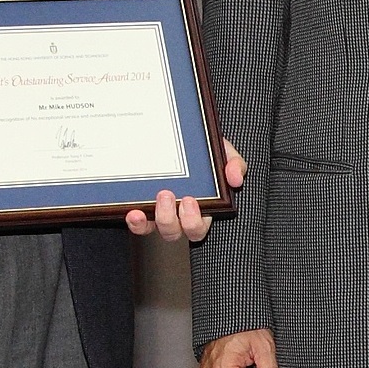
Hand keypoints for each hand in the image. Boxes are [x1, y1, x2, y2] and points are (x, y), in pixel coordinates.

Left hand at [126, 139, 246, 242]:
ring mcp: (158, 212)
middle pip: (175, 232)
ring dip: (152, 219)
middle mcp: (178, 215)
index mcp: (200, 208)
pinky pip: (138, 223)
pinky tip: (133, 211)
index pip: (198, 228)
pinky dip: (135, 221)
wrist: (183, 136)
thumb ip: (235, 163)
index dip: (193, 222)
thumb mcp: (224, 152)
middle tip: (168, 195)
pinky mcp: (141, 207)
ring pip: (154, 229)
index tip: (190, 201)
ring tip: (155, 196)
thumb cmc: (204, 150)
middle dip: (170, 218)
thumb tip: (235, 179)